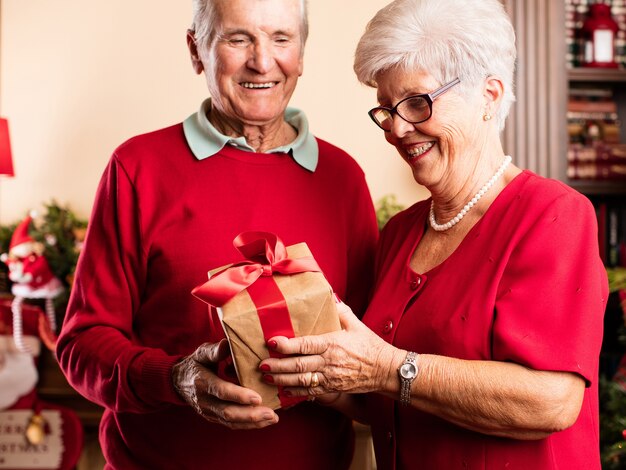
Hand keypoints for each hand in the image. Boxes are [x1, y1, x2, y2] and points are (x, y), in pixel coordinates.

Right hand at [172, 339, 277, 429]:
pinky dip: (248, 425)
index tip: (257, 398)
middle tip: (271, 413)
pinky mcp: (213, 418)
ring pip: (231, 421)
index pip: (221, 391)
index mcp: (202, 382)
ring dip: (253, 422)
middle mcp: (204, 400)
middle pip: (228, 412)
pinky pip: (231, 424)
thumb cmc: (195, 364)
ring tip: (272, 418)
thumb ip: (215, 350)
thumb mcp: (201, 353)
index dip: (239, 396)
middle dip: (250, 414)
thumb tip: (227, 344)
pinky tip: (264, 421)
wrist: (178, 381)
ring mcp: (209, 412)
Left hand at [259, 302, 401, 398]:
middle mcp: (329, 362)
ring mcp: (331, 378)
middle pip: (299, 365)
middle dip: (278, 365)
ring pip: (302, 381)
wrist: (385, 370)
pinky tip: (284, 390)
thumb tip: (329, 296)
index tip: (272, 342)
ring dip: (282, 379)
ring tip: (267, 377)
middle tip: (262, 364)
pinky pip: (311, 392)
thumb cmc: (370, 345)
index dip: (287, 345)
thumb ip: (340, 311)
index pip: (305, 344)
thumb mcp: (356, 324)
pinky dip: (296, 392)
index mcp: (333, 343)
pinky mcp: (333, 389)